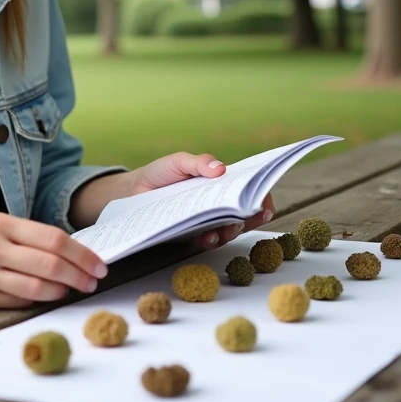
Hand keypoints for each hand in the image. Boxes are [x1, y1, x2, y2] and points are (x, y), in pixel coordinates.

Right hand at [0, 212, 107, 308]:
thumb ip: (25, 235)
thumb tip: (68, 252)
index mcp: (1, 223)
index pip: (54, 239)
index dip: (81, 254)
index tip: (98, 264)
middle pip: (50, 265)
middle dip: (79, 275)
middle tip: (94, 281)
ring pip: (35, 288)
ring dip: (61, 291)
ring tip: (74, 290)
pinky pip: (15, 303)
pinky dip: (36, 301)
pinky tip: (47, 297)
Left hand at [130, 152, 275, 250]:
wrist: (135, 191)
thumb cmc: (161, 172)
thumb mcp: (179, 161)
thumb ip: (198, 162)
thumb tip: (220, 168)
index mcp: (221, 183)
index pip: (249, 190)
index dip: (262, 197)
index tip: (265, 204)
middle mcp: (218, 203)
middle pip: (245, 213)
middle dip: (252, 217)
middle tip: (252, 217)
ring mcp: (207, 220)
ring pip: (229, 229)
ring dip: (233, 230)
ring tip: (229, 228)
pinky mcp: (193, 233)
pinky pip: (208, 240)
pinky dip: (211, 239)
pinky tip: (208, 237)